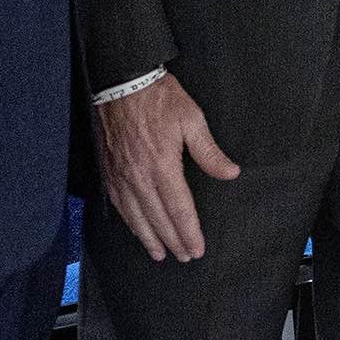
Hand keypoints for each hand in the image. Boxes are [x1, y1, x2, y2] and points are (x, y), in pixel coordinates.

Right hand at [95, 72, 239, 262]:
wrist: (122, 82)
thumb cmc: (159, 98)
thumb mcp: (192, 120)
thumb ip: (210, 152)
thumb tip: (230, 173)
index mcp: (163, 166)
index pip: (180, 209)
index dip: (189, 232)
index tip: (197, 249)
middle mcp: (140, 176)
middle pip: (159, 219)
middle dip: (173, 241)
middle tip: (185, 257)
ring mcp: (122, 176)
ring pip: (137, 217)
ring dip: (150, 238)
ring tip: (161, 254)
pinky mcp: (110, 171)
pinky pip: (120, 205)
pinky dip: (129, 222)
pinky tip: (136, 229)